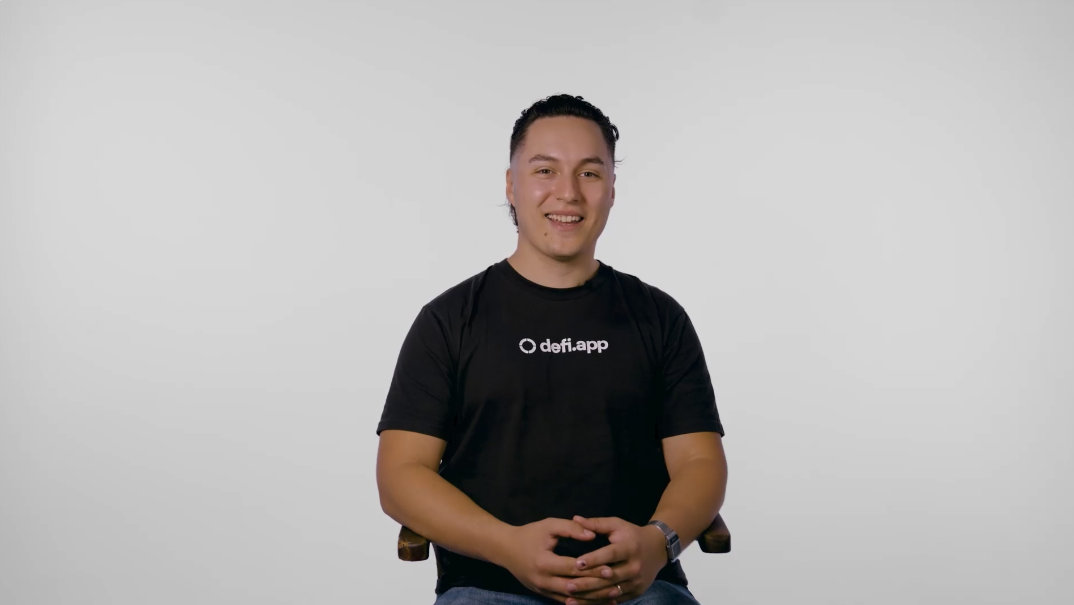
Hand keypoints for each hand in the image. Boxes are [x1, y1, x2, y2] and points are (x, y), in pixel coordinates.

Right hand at [499, 518, 619, 604]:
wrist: (505, 549)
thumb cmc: (529, 534)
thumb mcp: (549, 526)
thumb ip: (570, 528)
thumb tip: (592, 535)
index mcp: (544, 563)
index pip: (573, 568)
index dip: (592, 569)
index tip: (611, 568)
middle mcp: (543, 580)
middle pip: (574, 587)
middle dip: (596, 587)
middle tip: (617, 585)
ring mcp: (543, 590)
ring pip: (571, 599)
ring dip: (592, 599)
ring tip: (613, 596)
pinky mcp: (544, 594)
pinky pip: (566, 602)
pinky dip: (582, 602)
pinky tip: (598, 602)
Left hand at [564, 515, 668, 602]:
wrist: (658, 549)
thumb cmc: (632, 534)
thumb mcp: (617, 525)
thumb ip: (596, 524)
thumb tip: (575, 518)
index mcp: (630, 548)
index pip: (611, 555)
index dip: (594, 559)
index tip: (576, 564)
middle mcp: (635, 567)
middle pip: (609, 577)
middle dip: (587, 583)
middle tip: (567, 585)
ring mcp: (636, 582)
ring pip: (610, 592)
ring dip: (590, 596)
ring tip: (571, 597)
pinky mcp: (636, 592)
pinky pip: (615, 599)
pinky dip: (599, 602)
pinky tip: (583, 602)